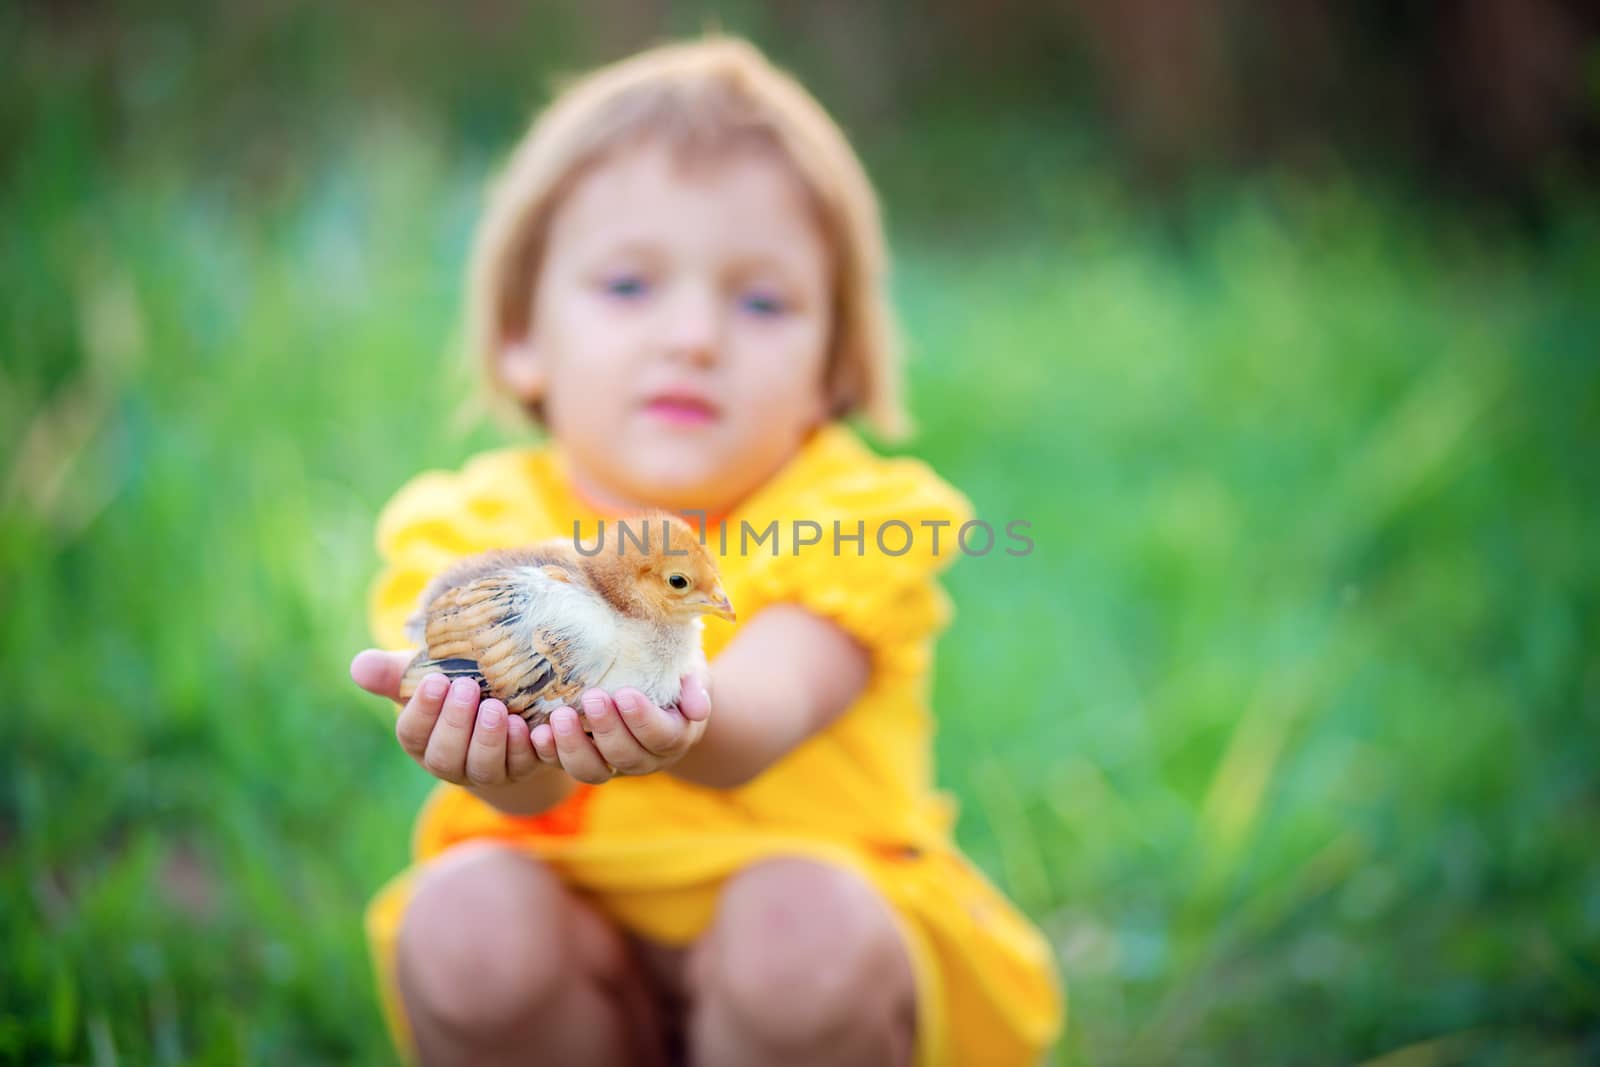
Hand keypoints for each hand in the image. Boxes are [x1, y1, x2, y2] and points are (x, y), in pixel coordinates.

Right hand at [350, 649, 540, 787]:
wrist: (511, 707)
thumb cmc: (459, 687)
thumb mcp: (430, 675)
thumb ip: (395, 673)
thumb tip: (358, 665)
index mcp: (422, 740)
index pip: (413, 733)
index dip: (423, 710)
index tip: (435, 681)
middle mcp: (450, 762)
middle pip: (445, 756)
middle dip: (455, 723)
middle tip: (467, 688)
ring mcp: (485, 770)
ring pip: (482, 767)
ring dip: (488, 739)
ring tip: (496, 708)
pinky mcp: (520, 769)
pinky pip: (520, 767)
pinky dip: (521, 748)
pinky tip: (524, 726)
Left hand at [530, 656, 712, 784]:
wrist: (652, 690)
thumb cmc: (674, 672)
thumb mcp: (692, 670)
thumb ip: (696, 684)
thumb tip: (699, 708)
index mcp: (675, 735)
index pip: (662, 736)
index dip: (644, 720)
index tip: (626, 694)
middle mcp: (645, 758)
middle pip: (626, 757)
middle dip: (607, 729)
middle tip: (592, 697)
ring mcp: (612, 763)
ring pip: (593, 772)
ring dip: (574, 747)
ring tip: (559, 717)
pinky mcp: (584, 759)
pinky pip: (564, 766)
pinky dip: (549, 753)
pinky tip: (537, 733)